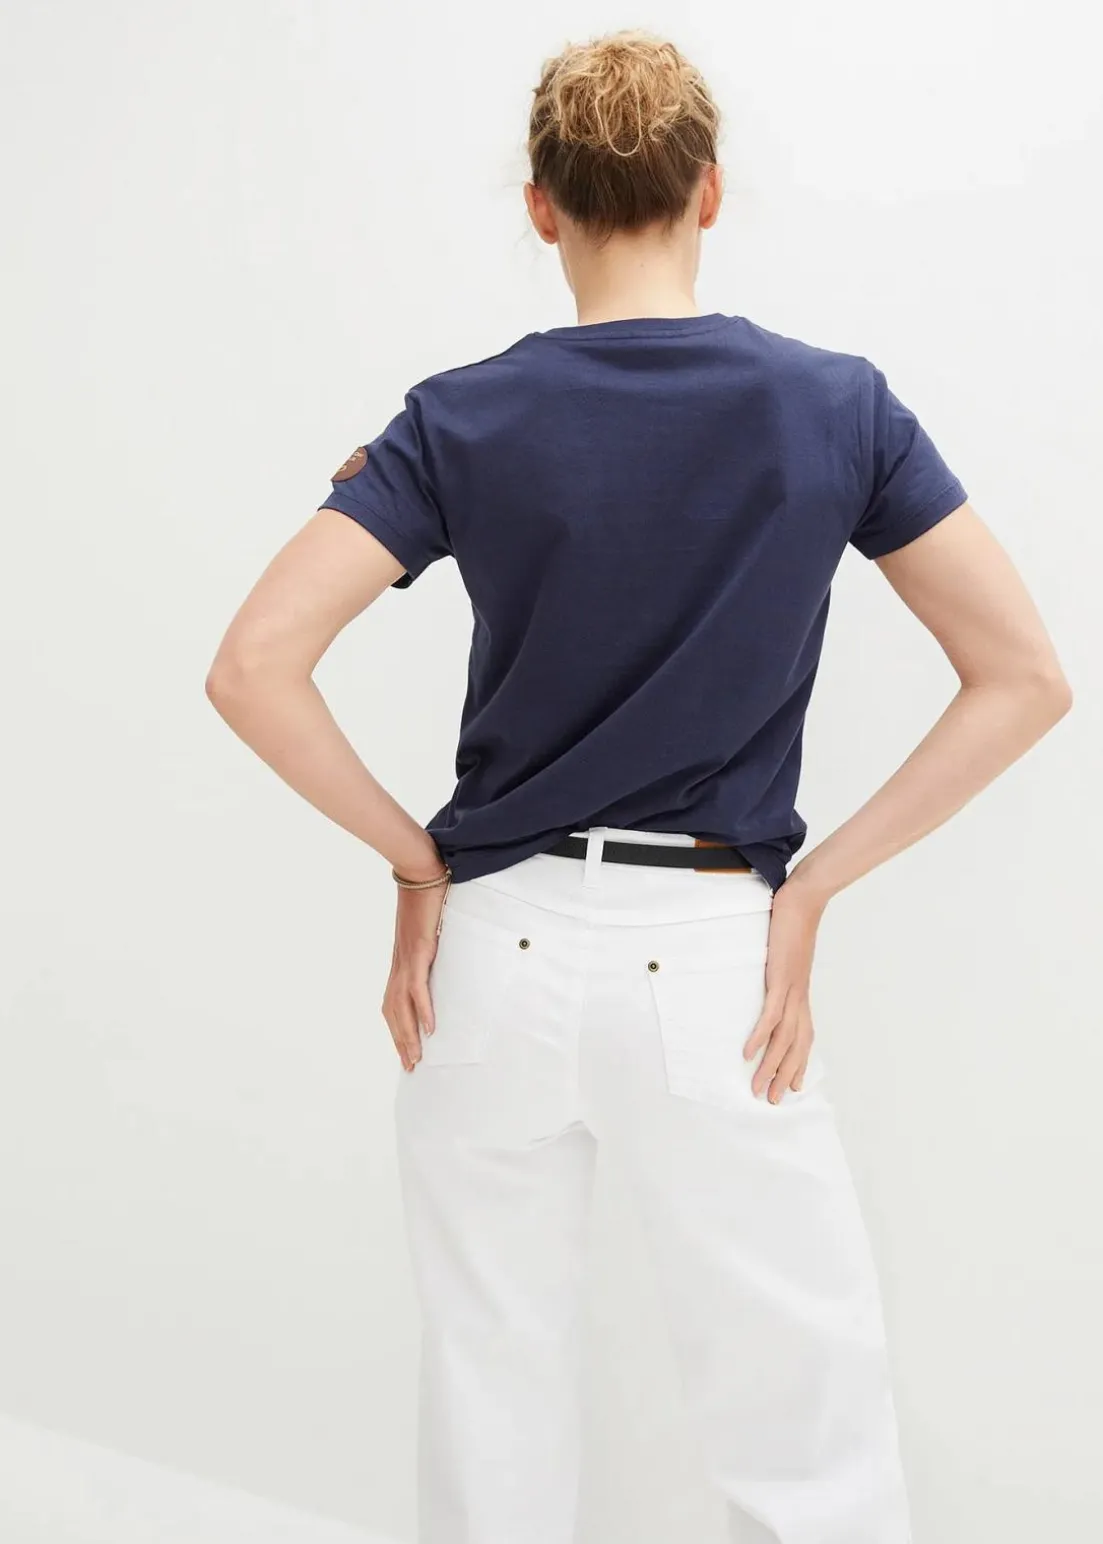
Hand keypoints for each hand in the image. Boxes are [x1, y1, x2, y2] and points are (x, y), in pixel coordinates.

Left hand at [381, 870, 449, 1071]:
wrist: (420, 872)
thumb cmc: (426, 897)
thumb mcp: (429, 930)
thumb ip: (432, 947)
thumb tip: (444, 955)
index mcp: (401, 962)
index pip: (393, 1004)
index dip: (397, 1029)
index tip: (404, 1051)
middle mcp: (399, 966)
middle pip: (393, 1013)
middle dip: (400, 1042)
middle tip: (410, 1067)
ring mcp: (406, 960)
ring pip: (402, 1007)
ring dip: (408, 1035)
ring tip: (417, 1058)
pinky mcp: (417, 952)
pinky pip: (418, 988)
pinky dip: (423, 1010)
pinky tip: (430, 1028)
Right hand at [743, 879, 825, 1102]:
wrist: (803, 901)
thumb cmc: (792, 926)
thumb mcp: (786, 957)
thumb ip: (780, 973)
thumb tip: (769, 980)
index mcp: (801, 995)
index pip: (804, 1038)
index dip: (800, 1064)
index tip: (794, 1087)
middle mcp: (800, 998)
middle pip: (795, 1048)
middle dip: (785, 1076)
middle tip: (772, 1101)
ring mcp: (792, 990)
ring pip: (784, 1039)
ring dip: (771, 1067)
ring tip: (759, 1088)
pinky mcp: (781, 979)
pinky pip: (770, 1015)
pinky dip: (760, 1036)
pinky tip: (748, 1053)